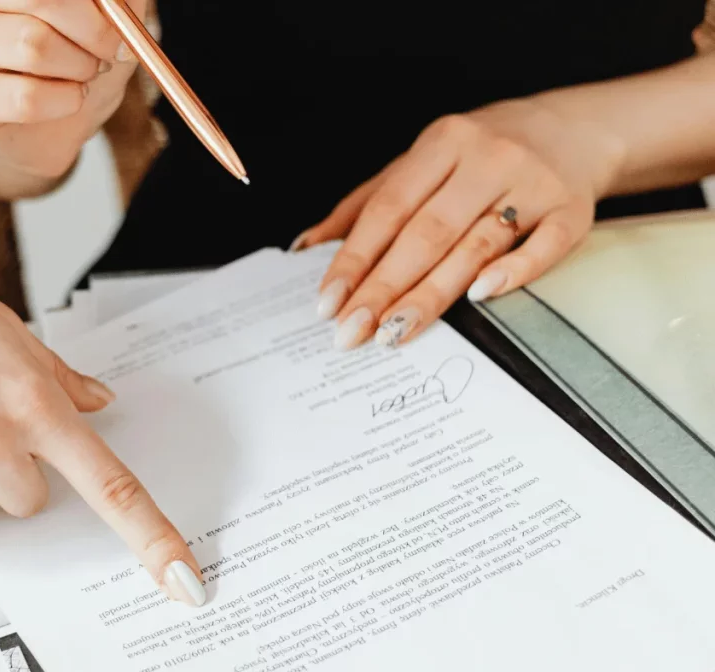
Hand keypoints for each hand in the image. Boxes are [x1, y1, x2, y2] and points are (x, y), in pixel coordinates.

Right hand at [0, 0, 147, 181]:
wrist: (58, 124)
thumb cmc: (80, 58)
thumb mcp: (112, 17)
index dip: (100, 2)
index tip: (121, 20)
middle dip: (94, 32)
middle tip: (109, 52)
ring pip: (31, 45)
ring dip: (79, 69)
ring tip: (83, 76)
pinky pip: (26, 98)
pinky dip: (66, 102)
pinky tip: (67, 100)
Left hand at [293, 97, 625, 349]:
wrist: (575, 128)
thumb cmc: (480, 154)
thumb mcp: (420, 161)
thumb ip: (364, 203)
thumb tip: (307, 246)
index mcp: (442, 142)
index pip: (388, 209)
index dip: (354, 258)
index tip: (328, 302)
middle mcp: (487, 158)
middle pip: (426, 233)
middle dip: (382, 287)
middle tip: (351, 332)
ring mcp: (533, 183)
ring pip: (474, 246)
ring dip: (430, 294)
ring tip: (393, 332)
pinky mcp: (573, 210)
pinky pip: (544, 247)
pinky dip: (513, 273)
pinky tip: (478, 298)